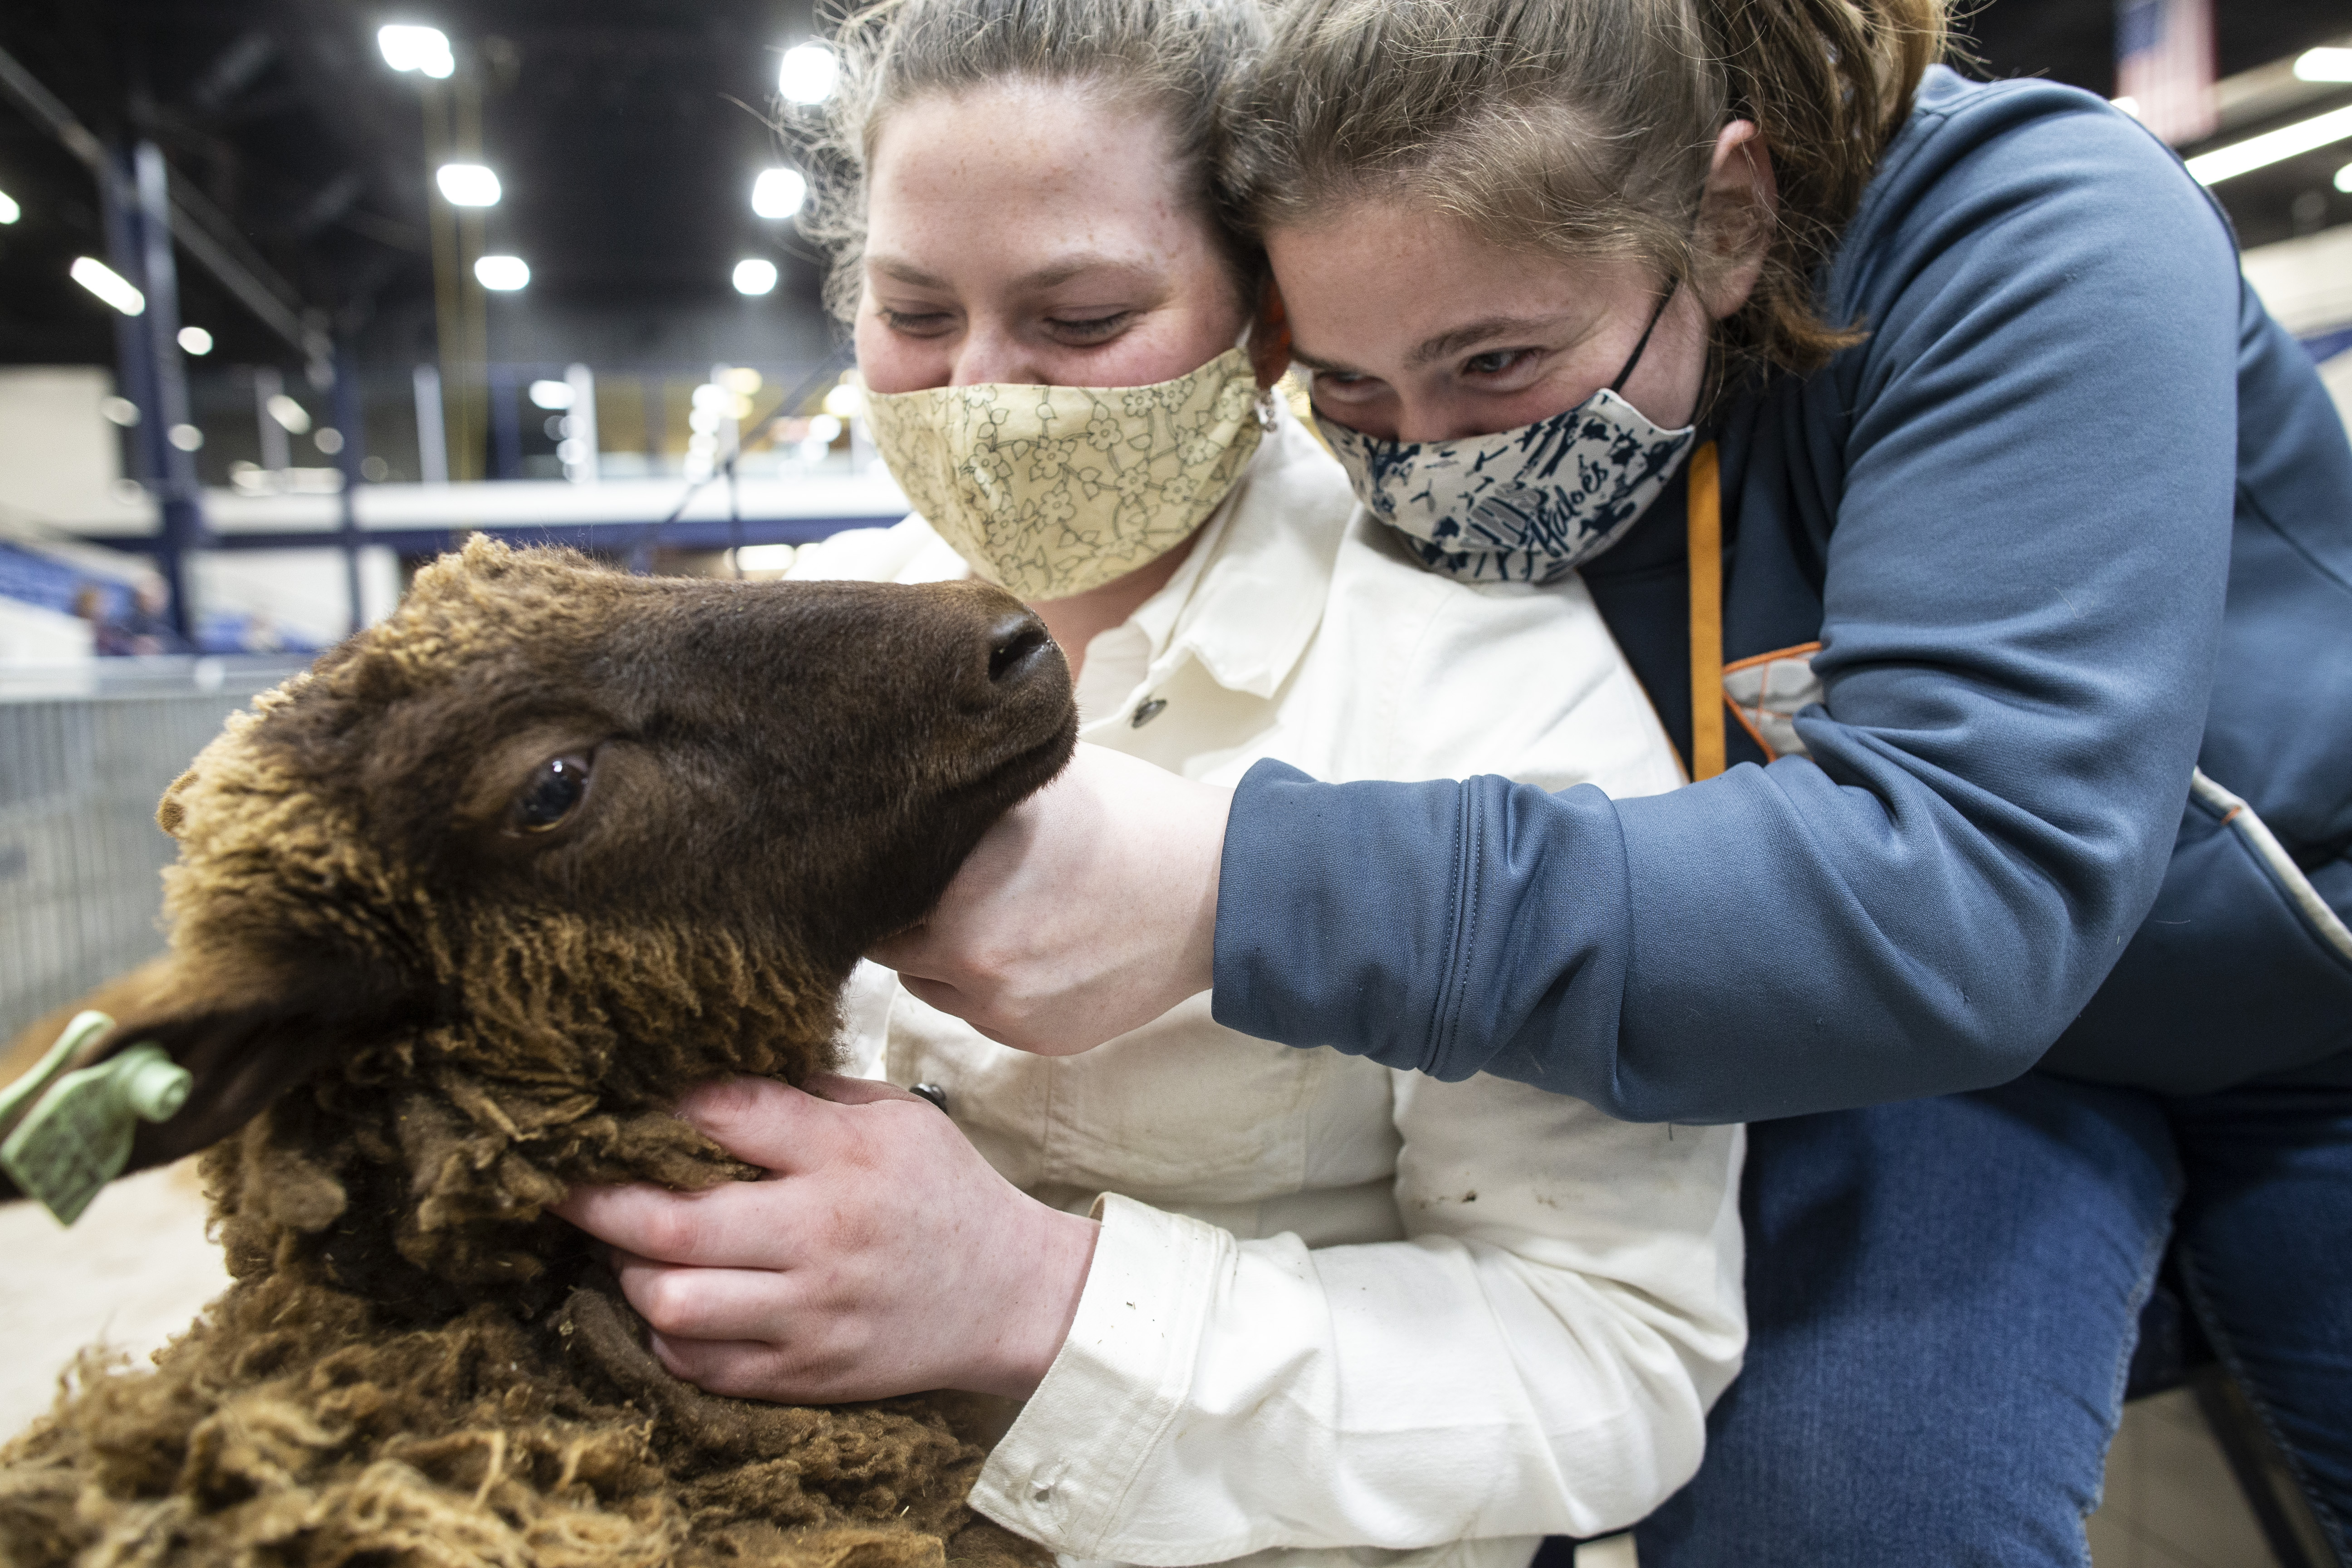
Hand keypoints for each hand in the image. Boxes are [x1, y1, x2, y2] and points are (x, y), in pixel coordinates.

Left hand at [551, 1074, 1097, 1402]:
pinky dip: (669, 1333)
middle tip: (563, 1181)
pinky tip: (678, 1301)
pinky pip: (699, 1364)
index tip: (620, 1101)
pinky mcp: (804, 1374)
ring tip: (630, 1249)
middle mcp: (822, 1236)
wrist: (1009, 1294)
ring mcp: (810, 1315)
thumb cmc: (941, 1191)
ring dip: (630, 1273)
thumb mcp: (894, 1115)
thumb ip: (805, 1095)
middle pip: (674, 1225)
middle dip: (598, 1200)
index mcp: (846, 1156)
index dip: (659, 1104)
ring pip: (672, 1304)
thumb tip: (704, 1079)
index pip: (728, 1115)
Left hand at [870, 742, 1228, 1054]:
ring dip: (940, 955)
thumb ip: (959, 804)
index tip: (887, 855)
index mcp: (957, 881)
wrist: (1218, 891)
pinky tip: (1031, 945)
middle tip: (939, 884)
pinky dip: (987, 984)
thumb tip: (897, 798)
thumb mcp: (1033, 781)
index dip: (874, 870)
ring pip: (928, 984)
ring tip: (991, 912)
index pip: (869, 889)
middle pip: (890, 944)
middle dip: (905, 915)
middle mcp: (968, 952)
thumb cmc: (1130, 820)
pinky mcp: (1035, 1038)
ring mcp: (1003, 1004)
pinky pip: (977, 1012)